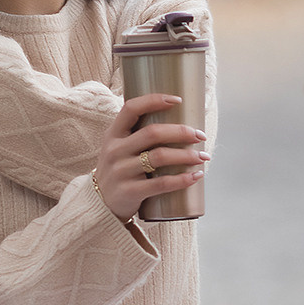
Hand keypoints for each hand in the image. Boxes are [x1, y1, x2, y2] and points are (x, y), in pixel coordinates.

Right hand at [94, 94, 209, 221]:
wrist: (100, 204)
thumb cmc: (118, 171)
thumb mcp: (118, 148)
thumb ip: (137, 135)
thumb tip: (177, 121)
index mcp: (113, 134)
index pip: (131, 109)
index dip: (154, 100)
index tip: (178, 100)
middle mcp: (115, 150)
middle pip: (153, 133)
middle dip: (181, 132)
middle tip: (200, 136)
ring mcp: (121, 171)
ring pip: (160, 157)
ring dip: (187, 155)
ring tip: (203, 157)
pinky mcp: (130, 192)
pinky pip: (161, 183)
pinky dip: (182, 179)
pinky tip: (196, 176)